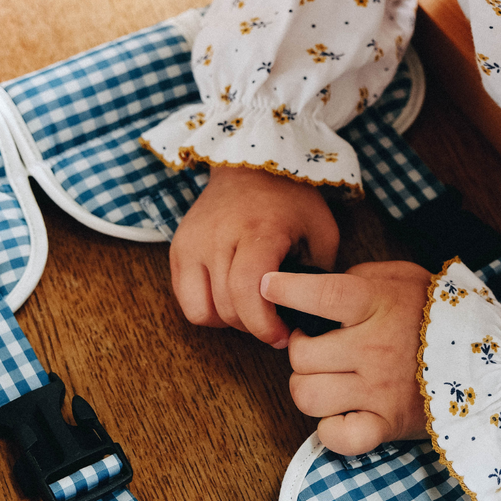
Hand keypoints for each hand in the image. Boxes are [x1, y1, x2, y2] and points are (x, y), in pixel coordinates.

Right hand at [170, 165, 338, 345]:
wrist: (250, 165)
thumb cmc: (291, 199)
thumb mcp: (321, 231)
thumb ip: (319, 274)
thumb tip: (311, 315)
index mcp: (259, 230)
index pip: (248, 291)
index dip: (264, 324)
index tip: (281, 335)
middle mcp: (219, 236)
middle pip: (227, 307)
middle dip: (253, 325)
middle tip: (273, 322)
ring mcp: (193, 242)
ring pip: (201, 310)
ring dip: (228, 320)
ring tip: (249, 308)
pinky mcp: (178, 249)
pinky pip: (185, 300)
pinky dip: (207, 309)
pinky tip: (229, 297)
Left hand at [262, 261, 432, 455]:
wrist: (490, 359)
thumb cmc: (438, 313)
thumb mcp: (402, 276)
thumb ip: (359, 277)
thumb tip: (317, 290)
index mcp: (376, 304)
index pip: (318, 295)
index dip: (285, 289)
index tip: (268, 285)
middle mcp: (373, 347)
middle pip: (301, 355)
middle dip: (299, 349)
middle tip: (315, 345)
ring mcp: (379, 390)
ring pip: (308, 395)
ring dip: (307, 386)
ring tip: (325, 377)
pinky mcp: (387, 424)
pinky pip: (338, 438)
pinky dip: (330, 430)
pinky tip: (340, 412)